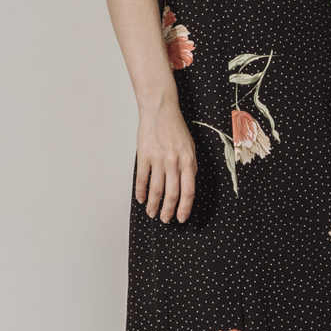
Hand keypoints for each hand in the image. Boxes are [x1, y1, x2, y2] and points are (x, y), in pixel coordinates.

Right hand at [135, 96, 197, 222]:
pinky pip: (142, 179)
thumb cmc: (175, 128)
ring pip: (156, 189)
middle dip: (168, 210)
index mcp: (188, 161)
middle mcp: (174, 162)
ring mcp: (158, 159)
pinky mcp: (144, 155)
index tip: (181, 217)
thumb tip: (188, 185)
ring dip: (154, 205)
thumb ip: (190, 166)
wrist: (160, 110)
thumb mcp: (190, 147)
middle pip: (172, 194)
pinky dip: (141, 191)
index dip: (185, 207)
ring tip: (151, 213)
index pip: (189, 191)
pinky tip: (141, 198)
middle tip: (165, 219)